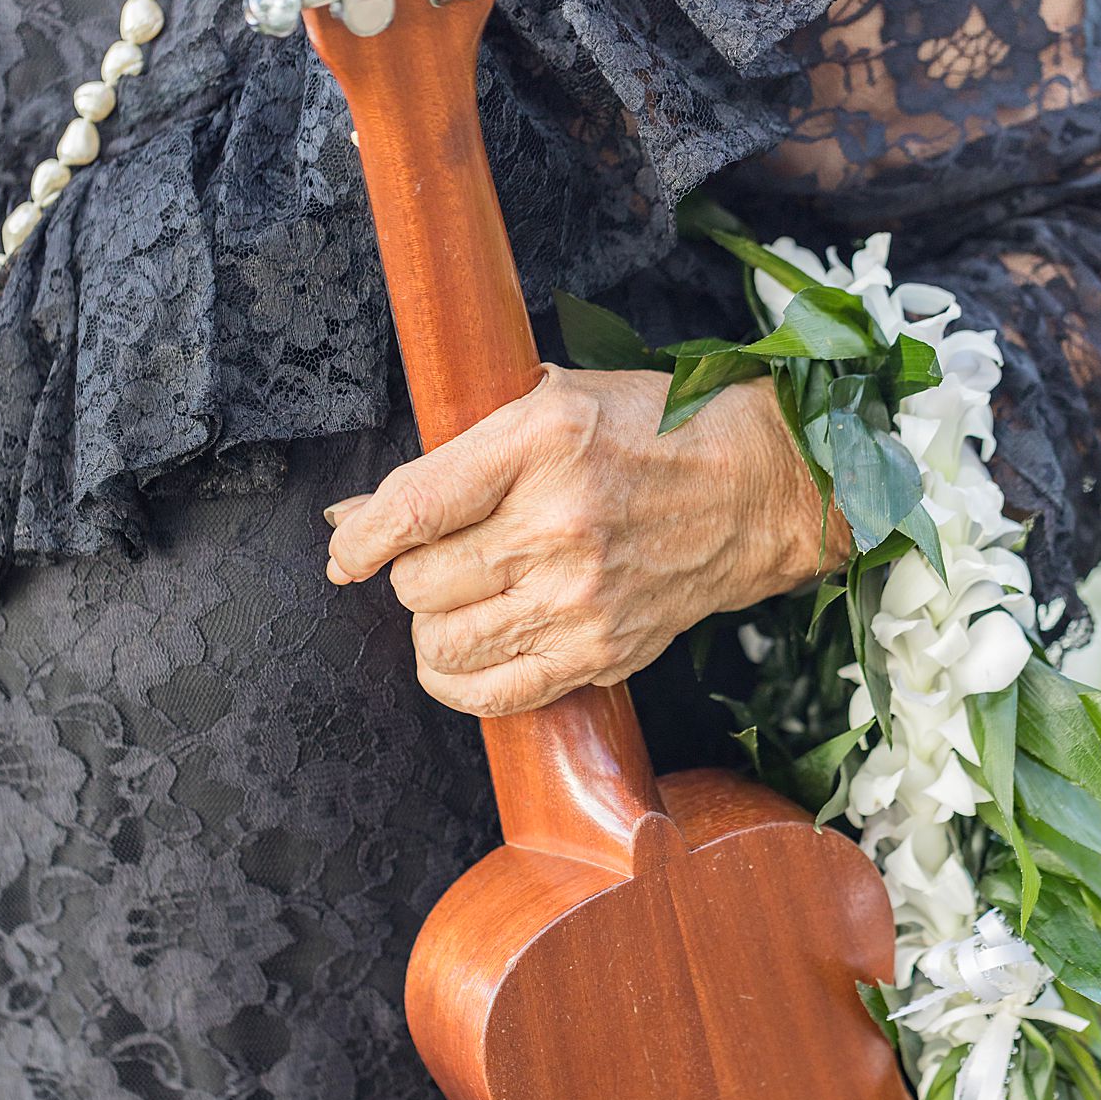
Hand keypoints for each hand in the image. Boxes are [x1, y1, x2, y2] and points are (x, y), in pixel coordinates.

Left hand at [325, 364, 847, 716]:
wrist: (753, 489)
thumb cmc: (648, 435)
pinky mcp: (599, 652)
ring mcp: (580, 598)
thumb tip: (357, 515)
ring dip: (431, 628)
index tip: (347, 551)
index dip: (361, 540)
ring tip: (455, 604)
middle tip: (436, 561)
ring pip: (445, 642)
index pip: (414, 507)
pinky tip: (461, 657)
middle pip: (421, 582)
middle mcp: (559, 523)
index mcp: (541, 442)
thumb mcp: (551, 406)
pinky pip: (493, 694)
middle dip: (408, 576)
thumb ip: (457, 456)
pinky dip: (457, 682)